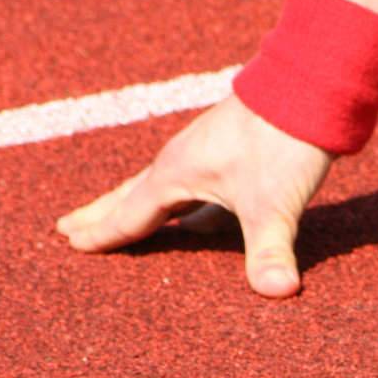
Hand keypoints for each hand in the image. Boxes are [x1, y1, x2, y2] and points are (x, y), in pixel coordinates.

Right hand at [57, 95, 331, 297]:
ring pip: (160, 190)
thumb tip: (278, 290)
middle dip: (101, 215)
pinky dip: (182, 207)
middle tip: (67, 228)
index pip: (130, 214)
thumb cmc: (284, 142)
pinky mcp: (230, 151)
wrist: (310, 86)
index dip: (103, 234)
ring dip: (137, 207)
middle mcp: (181, 162)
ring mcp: (205, 153)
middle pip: (131, 195)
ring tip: (119, 222)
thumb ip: (270, 251)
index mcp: (175, 175)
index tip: (71, 244)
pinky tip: (195, 221)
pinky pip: (193, 188)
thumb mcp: (275, 204)